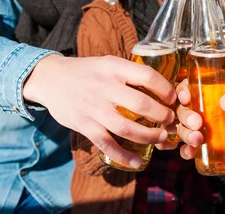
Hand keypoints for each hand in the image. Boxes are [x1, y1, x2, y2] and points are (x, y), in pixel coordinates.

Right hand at [23, 54, 175, 168]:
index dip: (166, 90)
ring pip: (127, 128)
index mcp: (114, 67)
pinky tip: (137, 161)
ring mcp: (93, 107)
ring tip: (161, 137)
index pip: (148, 76)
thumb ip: (130, 73)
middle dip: (162, 116)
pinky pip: (107, 144)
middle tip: (170, 120)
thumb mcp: (109, 63)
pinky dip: (124, 155)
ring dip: (149, 136)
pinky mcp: (84, 125)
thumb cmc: (87, 71)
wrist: (51, 78)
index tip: (173, 99)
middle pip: (142, 104)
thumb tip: (162, 87)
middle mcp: (104, 86)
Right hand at [157, 58, 224, 151]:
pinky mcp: (209, 147)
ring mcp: (205, 130)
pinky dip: (186, 151)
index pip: (189, 88)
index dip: (182, 91)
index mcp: (211, 94)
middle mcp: (204, 111)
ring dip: (184, 133)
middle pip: (182, 110)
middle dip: (184, 115)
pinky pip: (190, 149)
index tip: (186, 96)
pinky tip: (190, 152)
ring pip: (183, 129)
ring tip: (197, 139)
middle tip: (197, 122)